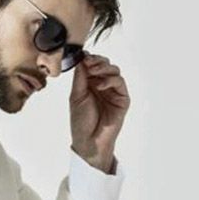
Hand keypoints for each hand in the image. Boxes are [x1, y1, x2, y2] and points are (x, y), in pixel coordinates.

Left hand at [69, 52, 129, 172]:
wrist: (88, 141)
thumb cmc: (81, 122)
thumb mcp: (76, 96)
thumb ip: (80, 77)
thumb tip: (82, 58)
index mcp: (91, 84)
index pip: (94, 64)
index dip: (90, 59)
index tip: (83, 58)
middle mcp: (103, 85)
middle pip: (105, 64)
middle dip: (97, 61)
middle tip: (89, 64)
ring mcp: (113, 92)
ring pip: (114, 70)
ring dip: (104, 68)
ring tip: (93, 73)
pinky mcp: (122, 99)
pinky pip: (120, 83)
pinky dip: (110, 80)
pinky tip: (100, 86)